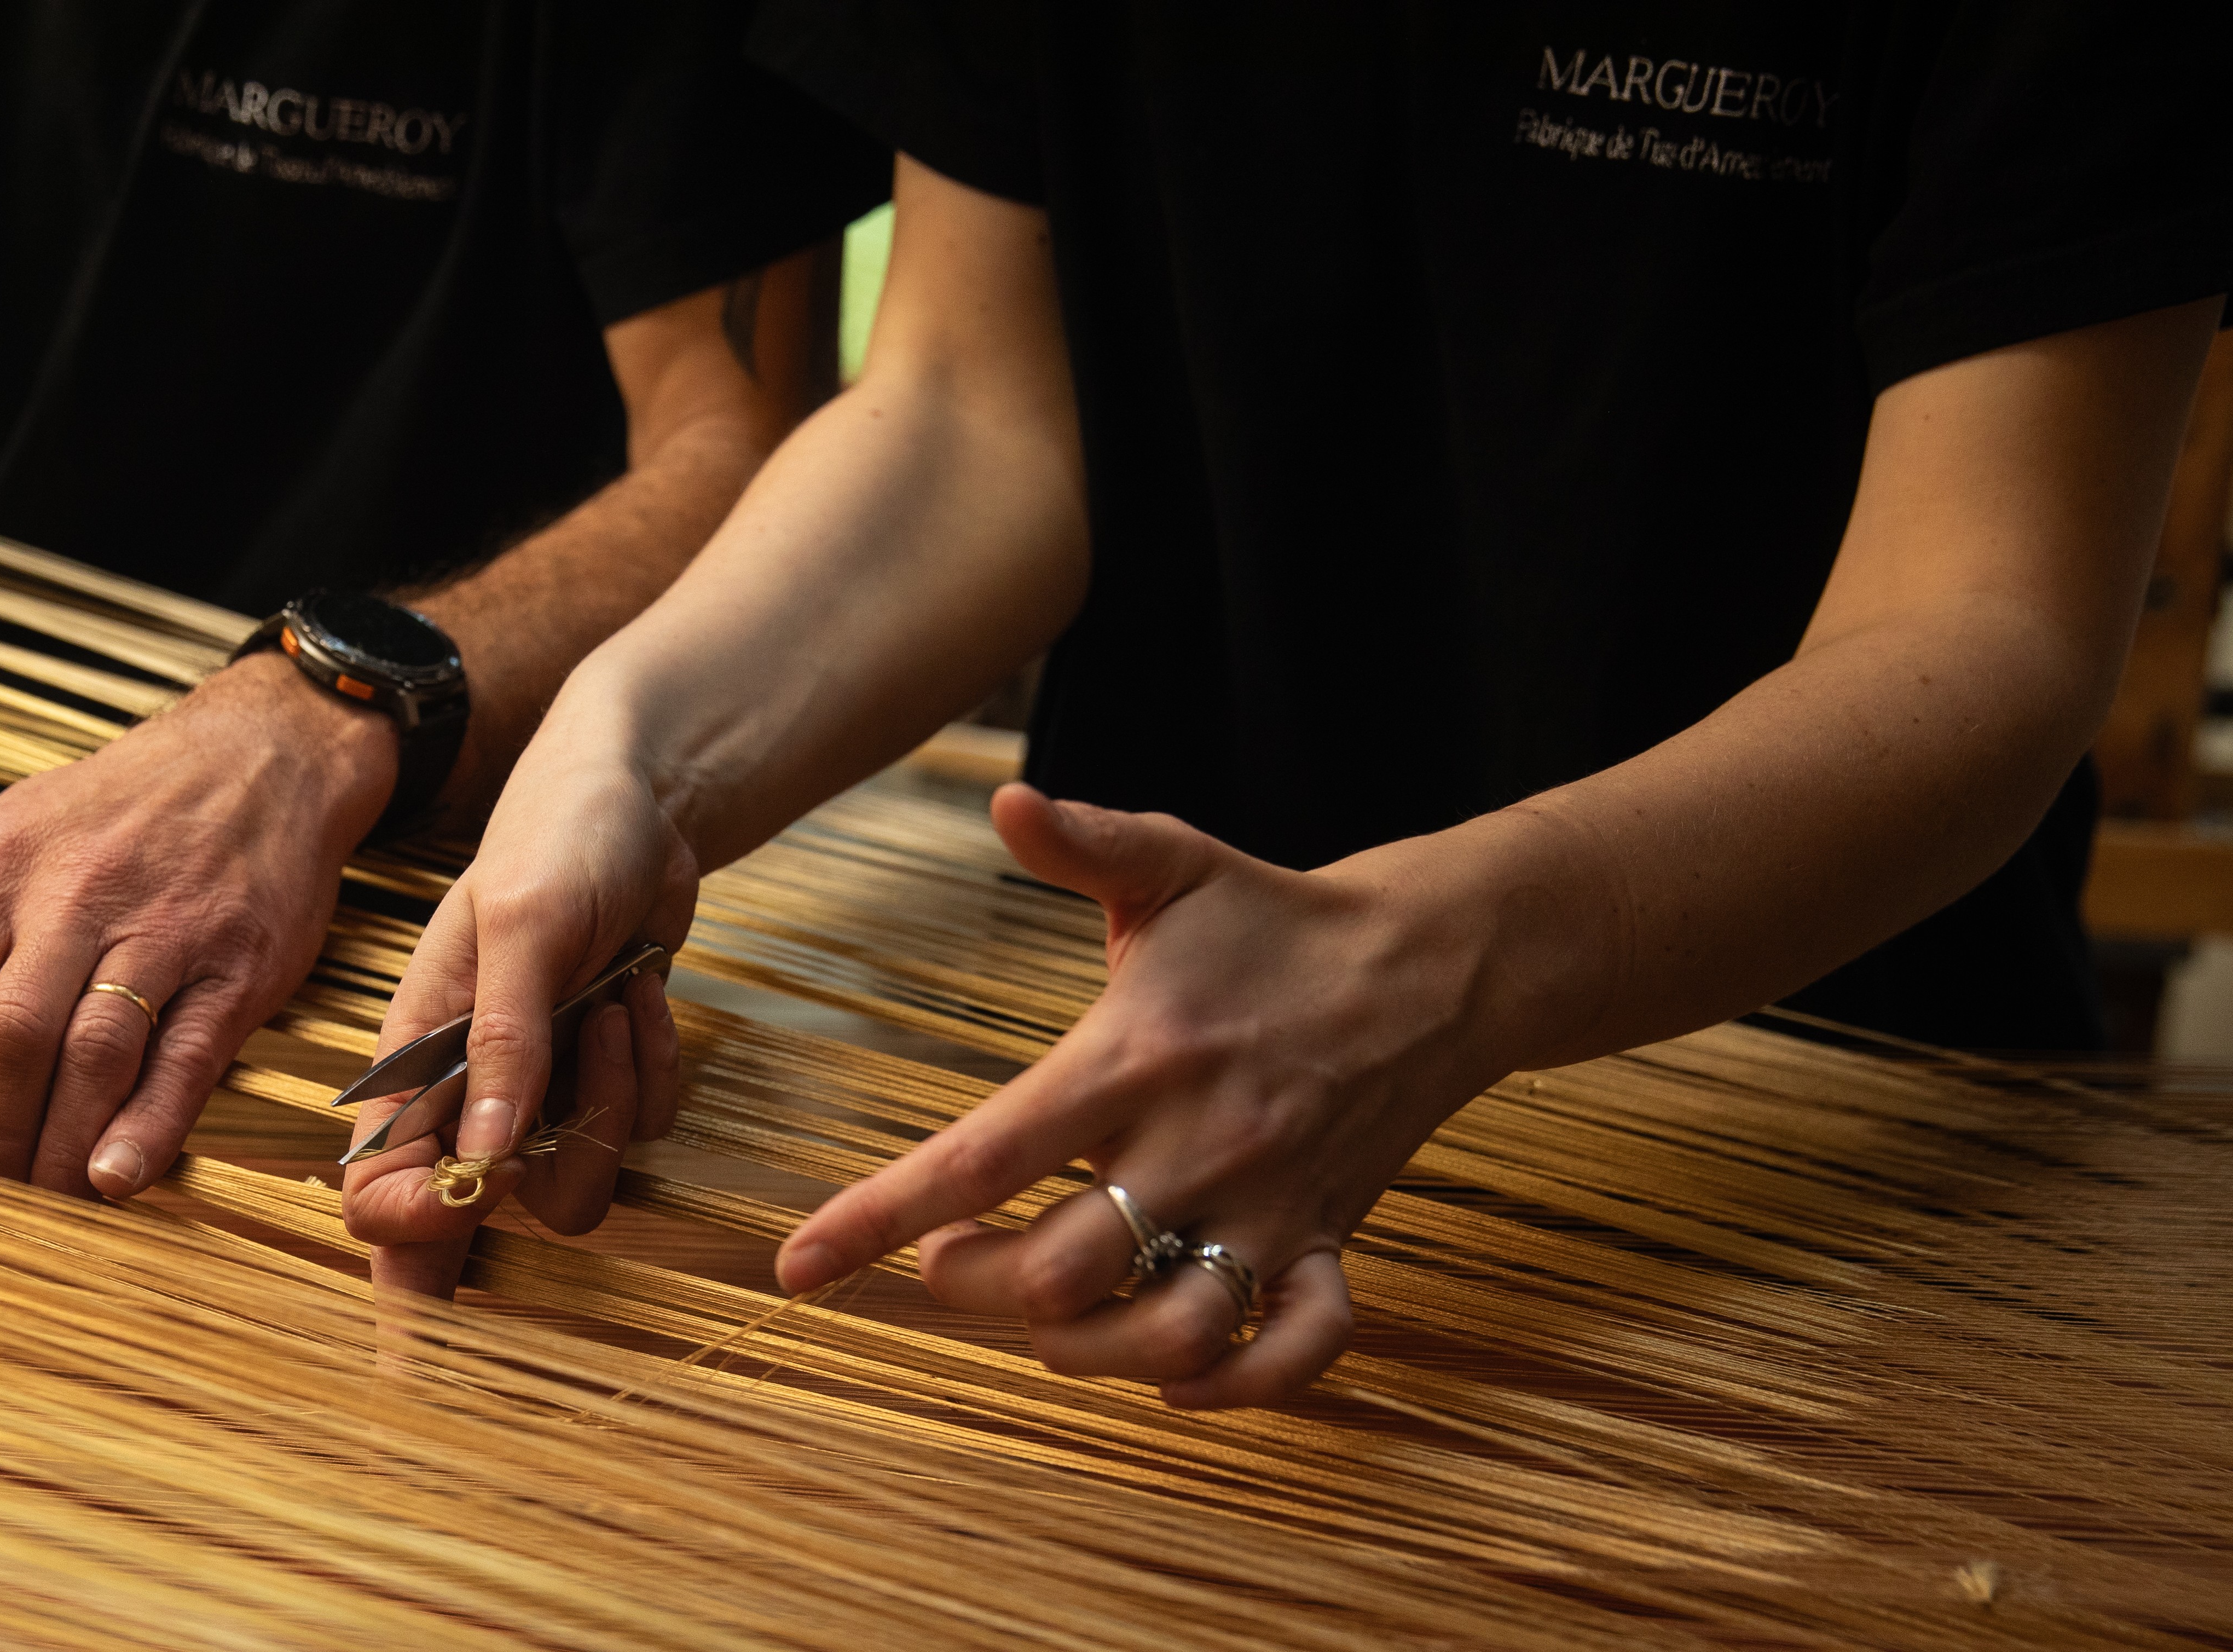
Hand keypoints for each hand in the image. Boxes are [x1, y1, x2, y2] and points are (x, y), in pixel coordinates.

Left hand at [0, 657, 395, 1199]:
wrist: (259, 757)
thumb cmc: (113, 820)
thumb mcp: (6, 848)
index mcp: (0, 871)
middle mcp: (75, 897)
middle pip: (8, 1039)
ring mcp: (163, 931)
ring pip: (94, 1053)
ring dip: (58, 1147)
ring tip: (39, 1211)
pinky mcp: (237, 964)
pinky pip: (185, 1058)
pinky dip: (149, 1126)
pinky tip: (115, 1179)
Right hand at [340, 756, 687, 1296]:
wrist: (637, 806)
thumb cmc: (556, 841)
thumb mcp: (522, 926)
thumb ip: (503, 1044)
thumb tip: (484, 1161)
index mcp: (412, 1064)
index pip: (375, 1190)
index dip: (408, 1224)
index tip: (472, 1192)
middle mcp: (468, 1096)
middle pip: (470, 1221)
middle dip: (527, 1195)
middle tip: (552, 1143)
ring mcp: (537, 1095)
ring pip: (572, 1189)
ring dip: (607, 1108)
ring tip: (612, 1009)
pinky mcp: (600, 1083)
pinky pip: (635, 1135)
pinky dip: (650, 1073)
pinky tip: (641, 997)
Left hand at [776, 785, 1507, 1409]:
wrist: (1432, 962)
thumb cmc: (1271, 919)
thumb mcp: (1172, 864)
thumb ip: (1083, 841)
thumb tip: (1008, 802)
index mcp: (1137, 1058)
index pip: (984, 1157)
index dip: (880, 1219)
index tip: (800, 1266)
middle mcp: (1201, 1146)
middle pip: (1059, 1274)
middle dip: (972, 1285)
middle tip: (947, 1255)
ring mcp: (1271, 1209)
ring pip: (1168, 1333)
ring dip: (1085, 1349)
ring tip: (1040, 1312)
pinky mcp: (1330, 1245)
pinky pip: (1295, 1353)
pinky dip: (1234, 1386)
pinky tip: (1173, 1377)